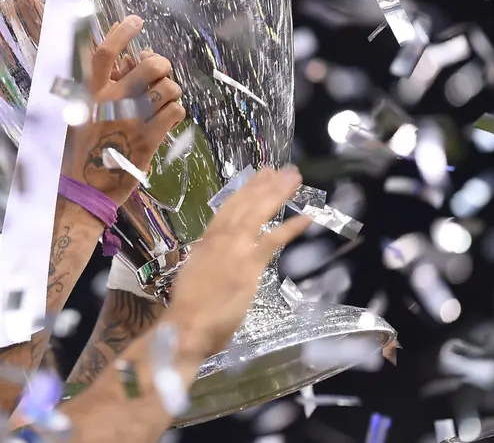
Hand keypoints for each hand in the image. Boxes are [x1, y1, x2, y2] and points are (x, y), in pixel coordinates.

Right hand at [62, 16, 186, 204]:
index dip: (122, 32)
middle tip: (159, 74)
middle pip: (150, 65)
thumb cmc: (81, 151)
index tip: (136, 20)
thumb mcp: (80, 114)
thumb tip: (126, 65)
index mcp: (90, 94)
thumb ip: (102, 89)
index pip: (105, 53)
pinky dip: (176, 112)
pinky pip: (175, 111)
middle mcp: (111, 103)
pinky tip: (166, 119)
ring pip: (168, 87)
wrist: (82, 190)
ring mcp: (132, 120)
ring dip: (170, 92)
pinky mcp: (148, 139)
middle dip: (161, 65)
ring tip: (161, 101)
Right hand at [165, 167, 309, 357]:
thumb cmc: (187, 309)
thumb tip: (215, 259)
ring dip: (277, 193)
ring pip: (257, 212)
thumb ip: (208, 263)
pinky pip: (273, 240)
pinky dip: (291, 227)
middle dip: (263, 184)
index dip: (245, 190)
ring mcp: (235, 248)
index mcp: (207, 241)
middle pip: (244, 204)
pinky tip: (307, 216)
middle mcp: (220, 238)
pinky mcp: (249, 264)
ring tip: (293, 177)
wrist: (186, 324)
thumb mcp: (195, 275)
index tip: (258, 176)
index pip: (228, 208)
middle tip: (279, 169)